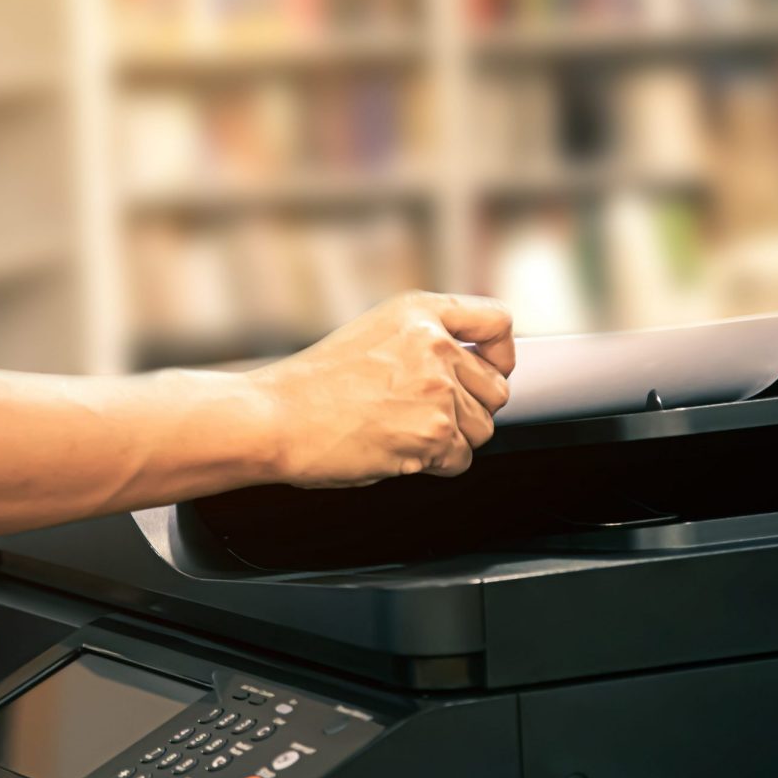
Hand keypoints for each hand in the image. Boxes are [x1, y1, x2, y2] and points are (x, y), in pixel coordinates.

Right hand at [253, 291, 513, 486]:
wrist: (275, 419)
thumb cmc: (312, 386)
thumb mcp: (372, 335)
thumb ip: (424, 342)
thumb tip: (472, 369)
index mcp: (419, 312)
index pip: (497, 322)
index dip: (501, 353)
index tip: (492, 369)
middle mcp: (434, 344)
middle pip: (496, 388)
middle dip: (470, 409)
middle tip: (426, 415)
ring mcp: (436, 389)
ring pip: (483, 428)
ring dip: (452, 439)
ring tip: (405, 432)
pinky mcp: (433, 433)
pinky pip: (461, 459)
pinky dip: (436, 465)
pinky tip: (399, 451)